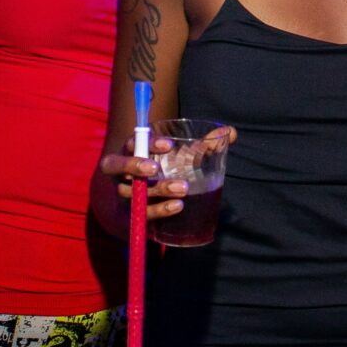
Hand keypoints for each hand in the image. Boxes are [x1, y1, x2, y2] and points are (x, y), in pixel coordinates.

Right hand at [90, 128, 233, 238]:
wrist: (150, 203)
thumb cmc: (169, 170)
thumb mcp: (185, 156)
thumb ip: (206, 144)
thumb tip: (230, 132)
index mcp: (133, 151)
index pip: (132, 142)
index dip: (147, 143)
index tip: (168, 145)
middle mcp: (122, 172)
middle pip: (116, 166)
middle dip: (134, 165)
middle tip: (156, 168)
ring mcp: (124, 194)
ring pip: (131, 192)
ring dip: (156, 190)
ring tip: (182, 188)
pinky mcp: (131, 214)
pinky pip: (141, 213)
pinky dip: (159, 210)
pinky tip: (177, 206)